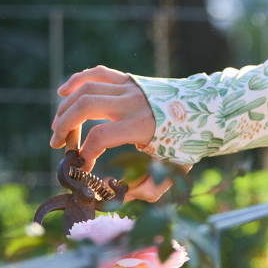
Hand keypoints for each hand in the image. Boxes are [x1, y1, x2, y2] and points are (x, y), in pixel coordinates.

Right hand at [50, 66, 185, 201]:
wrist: (208, 109)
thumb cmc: (189, 142)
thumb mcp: (175, 171)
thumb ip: (150, 189)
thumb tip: (121, 193)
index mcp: (143, 124)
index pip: (100, 136)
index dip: (85, 153)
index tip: (83, 168)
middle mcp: (133, 102)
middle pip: (84, 106)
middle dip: (64, 126)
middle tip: (58, 146)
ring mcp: (130, 87)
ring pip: (85, 89)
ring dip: (65, 108)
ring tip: (58, 128)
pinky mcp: (130, 80)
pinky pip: (98, 73)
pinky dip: (77, 80)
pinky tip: (63, 93)